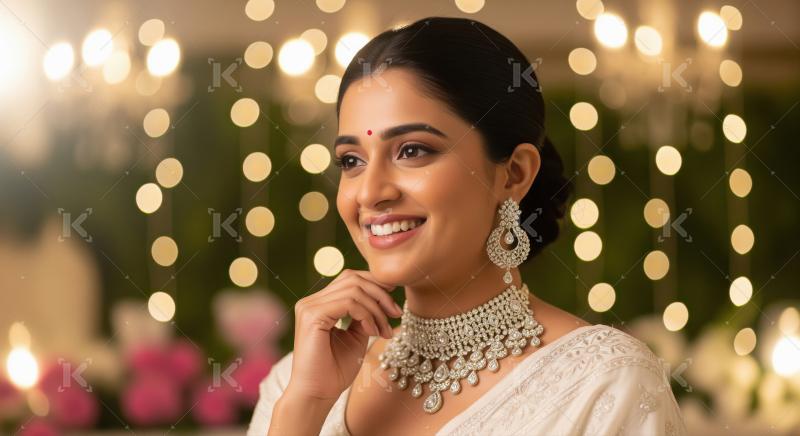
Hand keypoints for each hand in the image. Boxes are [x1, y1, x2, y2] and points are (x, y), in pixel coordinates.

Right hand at [285, 269, 401, 401]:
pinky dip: (366, 315)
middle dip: (380, 294)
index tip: (394, 306)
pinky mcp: (312, 316)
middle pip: (353, 278)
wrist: (318, 395)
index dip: (375, 285)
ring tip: (384, 330)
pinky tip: (372, 332)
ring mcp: (309, 307)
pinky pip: (349, 302)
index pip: (350, 279)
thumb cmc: (335, 371)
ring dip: (376, 308)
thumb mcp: (356, 336)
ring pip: (354, 289)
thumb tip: (380, 295)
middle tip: (396, 314)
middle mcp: (311, 301)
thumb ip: (363, 314)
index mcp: (319, 304)